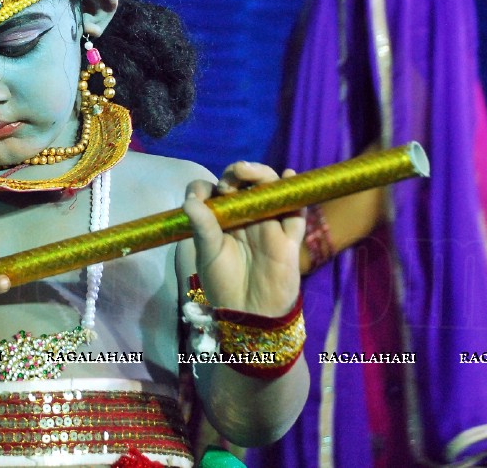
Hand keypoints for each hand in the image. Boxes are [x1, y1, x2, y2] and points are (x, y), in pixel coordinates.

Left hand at [183, 162, 303, 316]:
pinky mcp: (289, 237)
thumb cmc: (224, 284)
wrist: (249, 314)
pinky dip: (295, 194)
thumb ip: (201, 227)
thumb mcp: (207, 254)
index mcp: (224, 219)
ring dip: (262, 175)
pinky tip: (289, 177)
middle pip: (246, 184)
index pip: (217, 192)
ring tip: (248, 172)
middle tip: (230, 179)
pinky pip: (296, 211)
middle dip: (238, 173)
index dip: (209, 187)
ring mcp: (269, 224)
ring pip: (271, 191)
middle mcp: (247, 217)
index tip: (204, 194)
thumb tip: (190, 201)